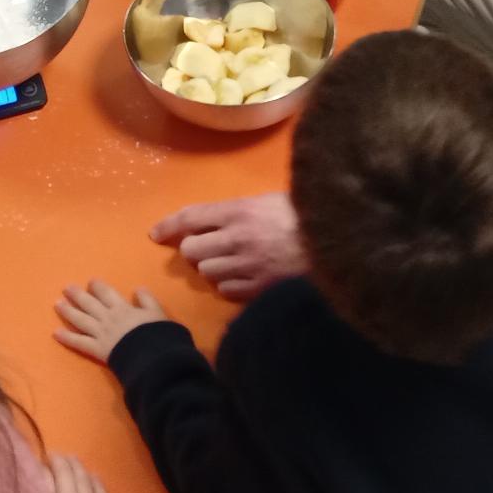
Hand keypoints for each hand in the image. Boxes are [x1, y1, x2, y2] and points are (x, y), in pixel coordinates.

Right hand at [49, 454, 114, 492]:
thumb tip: (29, 490)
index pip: (55, 474)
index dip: (52, 462)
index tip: (45, 455)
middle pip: (72, 475)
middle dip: (66, 462)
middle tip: (59, 456)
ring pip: (88, 483)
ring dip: (81, 470)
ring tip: (75, 461)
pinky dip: (97, 483)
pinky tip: (94, 477)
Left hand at [53, 279, 168, 362]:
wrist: (152, 357)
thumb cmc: (157, 335)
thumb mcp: (158, 313)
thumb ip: (147, 300)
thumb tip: (138, 288)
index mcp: (123, 308)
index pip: (107, 294)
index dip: (98, 287)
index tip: (90, 282)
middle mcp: (108, 318)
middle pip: (90, 304)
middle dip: (78, 295)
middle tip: (66, 288)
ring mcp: (100, 333)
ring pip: (81, 320)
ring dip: (68, 311)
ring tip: (57, 304)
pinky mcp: (97, 350)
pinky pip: (79, 342)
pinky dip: (67, 337)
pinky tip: (55, 333)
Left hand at [150, 193, 306, 301]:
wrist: (336, 243)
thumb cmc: (303, 215)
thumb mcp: (267, 201)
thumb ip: (238, 210)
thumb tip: (211, 218)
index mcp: (239, 211)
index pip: (191, 217)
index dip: (168, 226)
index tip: (155, 234)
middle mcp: (237, 239)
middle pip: (191, 250)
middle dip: (195, 249)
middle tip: (209, 247)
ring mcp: (248, 266)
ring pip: (207, 272)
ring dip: (212, 268)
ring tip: (231, 261)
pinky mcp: (259, 289)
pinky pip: (227, 290)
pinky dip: (230, 285)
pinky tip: (244, 276)